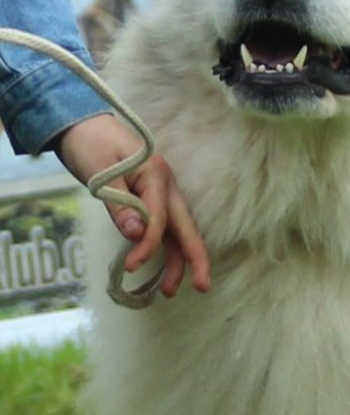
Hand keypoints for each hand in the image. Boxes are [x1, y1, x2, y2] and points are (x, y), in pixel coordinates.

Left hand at [55, 112, 210, 296]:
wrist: (82, 124)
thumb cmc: (91, 143)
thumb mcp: (100, 173)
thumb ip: (119, 206)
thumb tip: (137, 235)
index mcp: (156, 174)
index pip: (159, 218)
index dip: (148, 245)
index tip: (131, 266)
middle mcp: (166, 185)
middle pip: (186, 227)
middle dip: (195, 258)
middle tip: (202, 287)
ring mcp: (162, 192)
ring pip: (177, 231)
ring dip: (177, 260)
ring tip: (169, 290)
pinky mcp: (153, 199)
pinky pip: (166, 228)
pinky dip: (166, 249)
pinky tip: (164, 269)